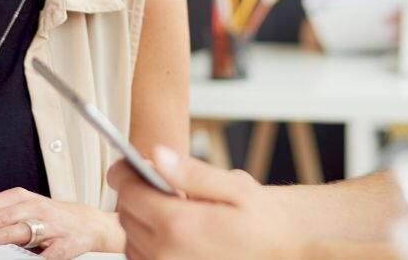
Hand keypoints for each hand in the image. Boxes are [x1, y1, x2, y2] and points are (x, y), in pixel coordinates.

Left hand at [0, 188, 120, 258]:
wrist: (86, 223)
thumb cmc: (49, 218)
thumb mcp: (18, 209)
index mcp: (21, 198)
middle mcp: (35, 208)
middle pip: (2, 215)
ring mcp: (51, 225)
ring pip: (24, 228)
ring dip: (4, 234)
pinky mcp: (67, 243)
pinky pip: (53, 251)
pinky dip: (43, 256)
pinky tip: (33, 259)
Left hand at [109, 145, 305, 259]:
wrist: (283, 250)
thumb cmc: (262, 221)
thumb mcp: (235, 186)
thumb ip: (191, 172)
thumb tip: (158, 157)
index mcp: (179, 225)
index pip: (129, 193)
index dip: (124, 173)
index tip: (126, 165)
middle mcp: (168, 254)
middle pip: (125, 216)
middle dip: (136, 196)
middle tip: (158, 185)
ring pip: (130, 241)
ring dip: (141, 222)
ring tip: (171, 212)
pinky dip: (148, 245)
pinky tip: (172, 234)